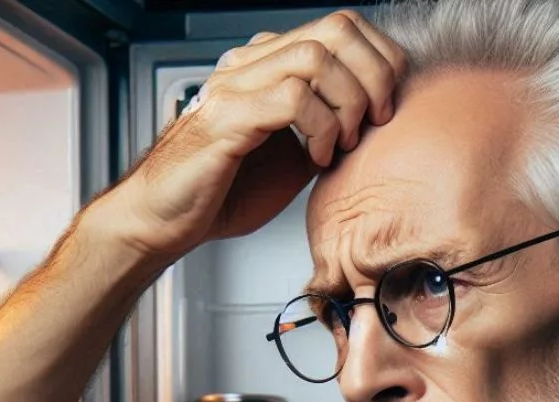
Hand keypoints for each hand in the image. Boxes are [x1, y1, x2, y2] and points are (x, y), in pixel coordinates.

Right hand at [103, 11, 405, 262]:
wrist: (171, 217)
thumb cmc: (228, 190)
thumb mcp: (297, 155)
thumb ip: (329, 128)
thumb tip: (375, 125)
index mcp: (272, 65)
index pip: (343, 27)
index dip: (382, 60)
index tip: (388, 108)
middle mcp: (254, 64)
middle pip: (336, 29)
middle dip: (375, 77)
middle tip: (376, 122)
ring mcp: (237, 85)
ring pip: (316, 58)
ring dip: (348, 104)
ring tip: (344, 144)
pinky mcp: (227, 117)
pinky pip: (291, 99)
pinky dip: (320, 129)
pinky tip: (318, 158)